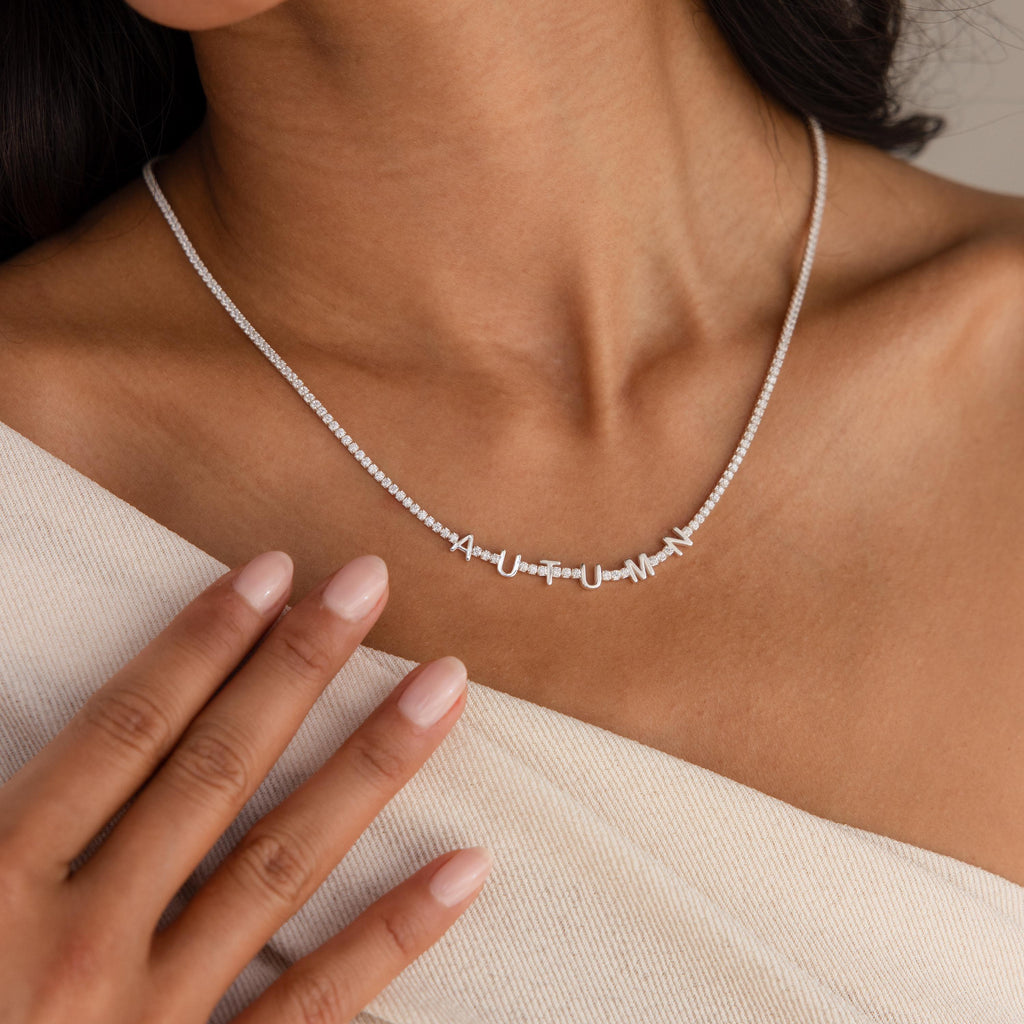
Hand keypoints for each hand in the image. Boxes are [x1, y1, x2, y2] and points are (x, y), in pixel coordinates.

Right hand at [0, 550, 489, 1022]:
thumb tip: (48, 744)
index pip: (126, 733)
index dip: (203, 643)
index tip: (273, 572)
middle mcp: (80, 944)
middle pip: (215, 774)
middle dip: (297, 669)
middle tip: (370, 586)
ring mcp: (150, 1022)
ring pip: (281, 867)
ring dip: (370, 769)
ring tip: (444, 689)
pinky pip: (316, 1009)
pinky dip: (395, 935)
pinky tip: (466, 868)